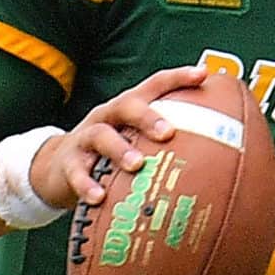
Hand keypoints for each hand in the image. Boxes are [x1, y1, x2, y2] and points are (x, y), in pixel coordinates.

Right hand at [29, 66, 208, 209]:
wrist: (55, 168)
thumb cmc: (110, 154)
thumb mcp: (134, 141)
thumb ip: (166, 144)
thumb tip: (218, 157)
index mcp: (128, 109)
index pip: (154, 85)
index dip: (177, 77)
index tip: (203, 75)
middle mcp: (107, 117)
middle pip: (127, 105)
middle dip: (148, 116)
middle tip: (169, 132)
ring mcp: (85, 139)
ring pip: (101, 136)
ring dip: (120, 149)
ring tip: (137, 165)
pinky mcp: (68, 164)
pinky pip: (77, 172)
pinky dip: (87, 184)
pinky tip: (99, 198)